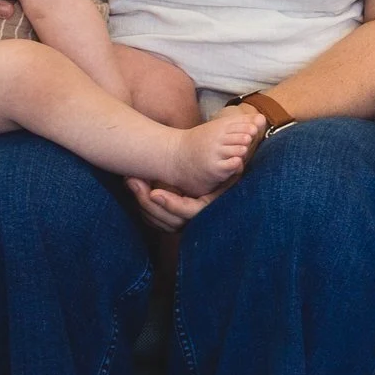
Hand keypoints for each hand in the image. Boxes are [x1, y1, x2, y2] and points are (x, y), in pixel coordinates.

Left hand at [122, 105, 262, 227]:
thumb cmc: (225, 170)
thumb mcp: (231, 166)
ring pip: (159, 221)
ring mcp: (183, 222)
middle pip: (168, 220)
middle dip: (149, 204)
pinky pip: (154, 220)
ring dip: (142, 203)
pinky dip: (143, 205)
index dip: (172, 204)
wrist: (218, 182)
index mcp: (210, 209)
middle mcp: (197, 220)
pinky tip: (133, 187)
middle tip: (135, 184)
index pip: (188, 213)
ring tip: (131, 181)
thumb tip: (243, 152)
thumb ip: (234, 159)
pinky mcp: (172, 220)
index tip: (156, 192)